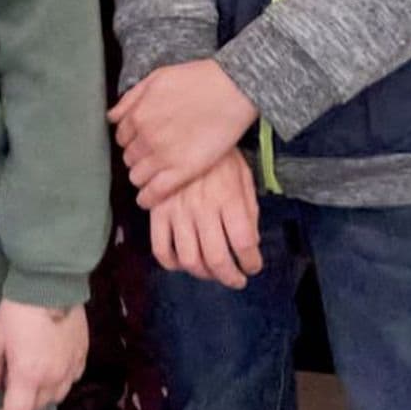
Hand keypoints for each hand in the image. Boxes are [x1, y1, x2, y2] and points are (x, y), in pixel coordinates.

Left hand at [0, 296, 87, 409]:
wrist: (52, 284)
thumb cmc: (18, 310)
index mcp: (29, 375)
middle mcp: (53, 377)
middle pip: (37, 406)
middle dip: (22, 405)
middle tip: (9, 391)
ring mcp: (71, 367)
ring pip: (57, 396)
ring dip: (41, 396)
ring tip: (31, 383)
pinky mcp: (82, 355)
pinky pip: (71, 379)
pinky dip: (59, 382)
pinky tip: (51, 371)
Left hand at [111, 56, 256, 203]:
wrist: (232, 89)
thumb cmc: (197, 80)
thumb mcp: (157, 78)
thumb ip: (131, 99)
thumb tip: (112, 117)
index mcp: (138, 115)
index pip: (121, 137)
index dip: (131, 140)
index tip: (141, 142)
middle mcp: (145, 137)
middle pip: (129, 157)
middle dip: (137, 157)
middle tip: (151, 156)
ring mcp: (163, 156)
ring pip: (137, 176)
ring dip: (142, 175)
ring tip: (153, 174)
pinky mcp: (182, 171)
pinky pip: (154, 193)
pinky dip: (147, 198)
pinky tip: (147, 199)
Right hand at [149, 151, 264, 287]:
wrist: (184, 129)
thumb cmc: (219, 155)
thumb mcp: (243, 176)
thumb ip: (248, 210)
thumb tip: (249, 243)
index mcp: (228, 197)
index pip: (243, 243)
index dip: (251, 262)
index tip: (253, 266)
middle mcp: (203, 208)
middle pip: (216, 258)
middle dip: (229, 277)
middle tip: (236, 279)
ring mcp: (177, 211)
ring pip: (189, 259)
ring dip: (203, 274)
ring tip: (212, 272)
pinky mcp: (158, 211)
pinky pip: (160, 248)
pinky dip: (171, 263)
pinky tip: (183, 262)